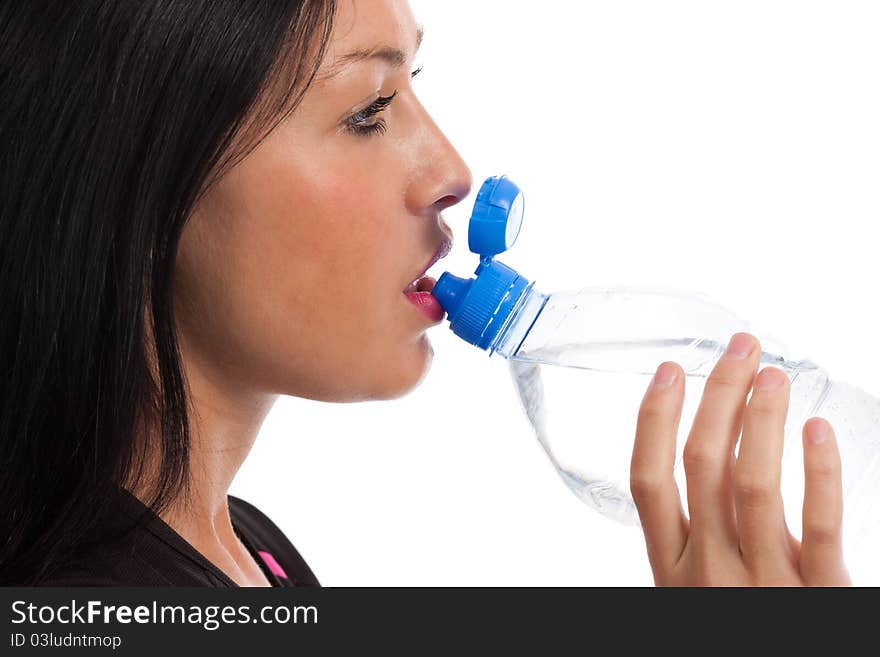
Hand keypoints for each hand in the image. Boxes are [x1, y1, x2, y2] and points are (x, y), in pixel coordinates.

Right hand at [630, 332, 850, 585]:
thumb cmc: (735, 628)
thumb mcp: (695, 596)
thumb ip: (696, 544)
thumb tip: (697, 470)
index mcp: (671, 570)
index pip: (647, 479)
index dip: (654, 419)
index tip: (669, 370)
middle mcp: (708, 571)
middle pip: (701, 464)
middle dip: (717, 395)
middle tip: (739, 348)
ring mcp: (763, 583)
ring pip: (753, 483)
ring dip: (761, 418)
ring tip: (773, 374)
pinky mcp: (820, 595)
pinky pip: (820, 524)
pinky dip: (819, 471)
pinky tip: (817, 430)